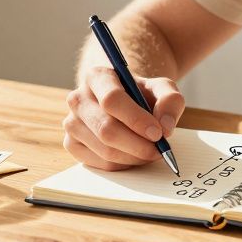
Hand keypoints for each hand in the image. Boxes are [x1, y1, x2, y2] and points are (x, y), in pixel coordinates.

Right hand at [63, 66, 185, 170]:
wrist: (124, 101)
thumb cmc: (141, 94)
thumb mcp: (162, 88)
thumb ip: (170, 100)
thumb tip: (165, 126)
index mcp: (97, 77)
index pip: (112, 100)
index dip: (136, 119)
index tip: (158, 133)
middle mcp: (78, 99)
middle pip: (106, 129)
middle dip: (137, 145)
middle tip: (159, 150)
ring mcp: (71, 123)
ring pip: (104, 150)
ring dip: (133, 156)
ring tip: (150, 151)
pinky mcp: (72, 144)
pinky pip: (100, 163)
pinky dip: (123, 164)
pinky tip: (134, 155)